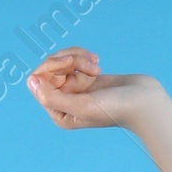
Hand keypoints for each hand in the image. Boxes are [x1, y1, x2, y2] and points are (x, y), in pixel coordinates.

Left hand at [26, 50, 161, 131]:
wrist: (141, 100)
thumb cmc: (115, 108)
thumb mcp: (82, 105)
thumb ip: (54, 97)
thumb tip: (30, 82)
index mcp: (58, 114)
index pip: (38, 82)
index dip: (52, 66)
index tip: (71, 64)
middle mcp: (62, 103)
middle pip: (48, 68)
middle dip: (69, 60)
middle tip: (91, 64)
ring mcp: (72, 89)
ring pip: (61, 60)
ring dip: (79, 57)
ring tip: (97, 67)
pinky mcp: (82, 77)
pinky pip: (71, 58)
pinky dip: (84, 57)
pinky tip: (98, 63)